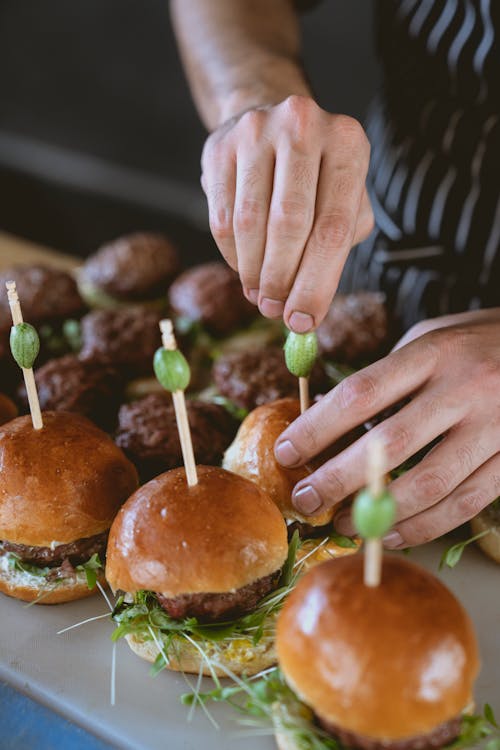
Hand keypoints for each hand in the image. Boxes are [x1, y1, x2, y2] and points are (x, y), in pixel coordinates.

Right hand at [201, 95, 372, 332]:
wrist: (272, 126)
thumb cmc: (317, 178)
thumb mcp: (346, 201)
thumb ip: (337, 248)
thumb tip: (307, 309)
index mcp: (348, 143)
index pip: (334, 227)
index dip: (317, 283)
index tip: (305, 321)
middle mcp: (303, 125)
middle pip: (290, 223)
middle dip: (282, 280)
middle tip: (277, 313)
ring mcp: (256, 130)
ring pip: (250, 223)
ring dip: (254, 273)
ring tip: (261, 296)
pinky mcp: (218, 146)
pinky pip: (221, 218)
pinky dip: (231, 256)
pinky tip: (244, 269)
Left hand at [273, 309, 499, 546]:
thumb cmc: (474, 342)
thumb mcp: (428, 340)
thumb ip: (385, 377)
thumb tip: (327, 419)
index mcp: (434, 352)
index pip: (362, 393)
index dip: (317, 427)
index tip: (286, 451)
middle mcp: (466, 388)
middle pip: (390, 444)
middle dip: (337, 478)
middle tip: (304, 498)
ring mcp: (496, 426)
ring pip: (430, 483)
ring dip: (378, 512)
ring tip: (340, 523)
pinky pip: (466, 504)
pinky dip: (424, 526)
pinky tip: (390, 534)